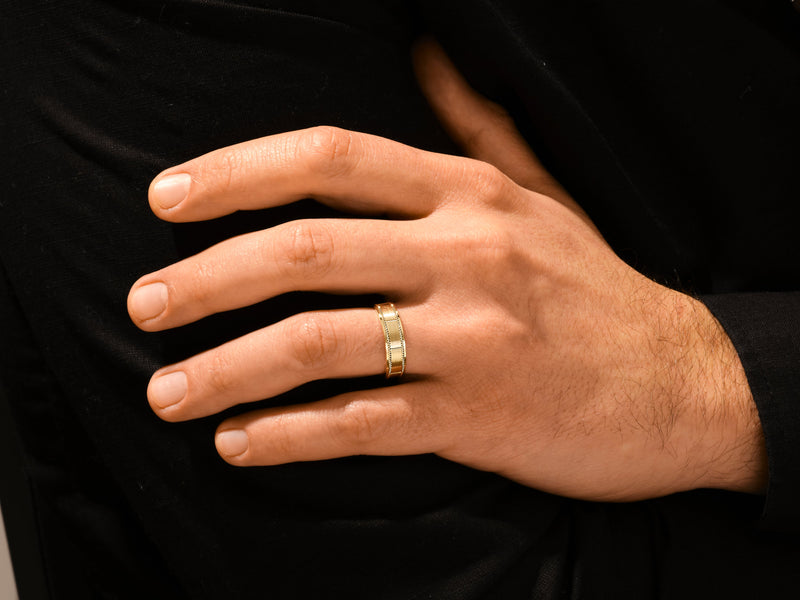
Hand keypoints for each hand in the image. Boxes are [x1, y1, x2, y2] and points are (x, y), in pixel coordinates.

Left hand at [127, 40, 765, 501]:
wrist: (684, 381)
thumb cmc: (600, 290)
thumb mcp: (544, 194)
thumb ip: (478, 124)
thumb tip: (425, 53)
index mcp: (471, 195)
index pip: (330, 159)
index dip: (236, 175)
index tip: (167, 201)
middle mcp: (466, 255)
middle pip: (303, 251)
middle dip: (205, 280)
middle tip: (144, 304)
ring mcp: (472, 339)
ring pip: (317, 345)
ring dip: (227, 371)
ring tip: (166, 391)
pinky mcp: (478, 417)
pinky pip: (359, 426)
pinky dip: (287, 438)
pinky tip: (238, 444)